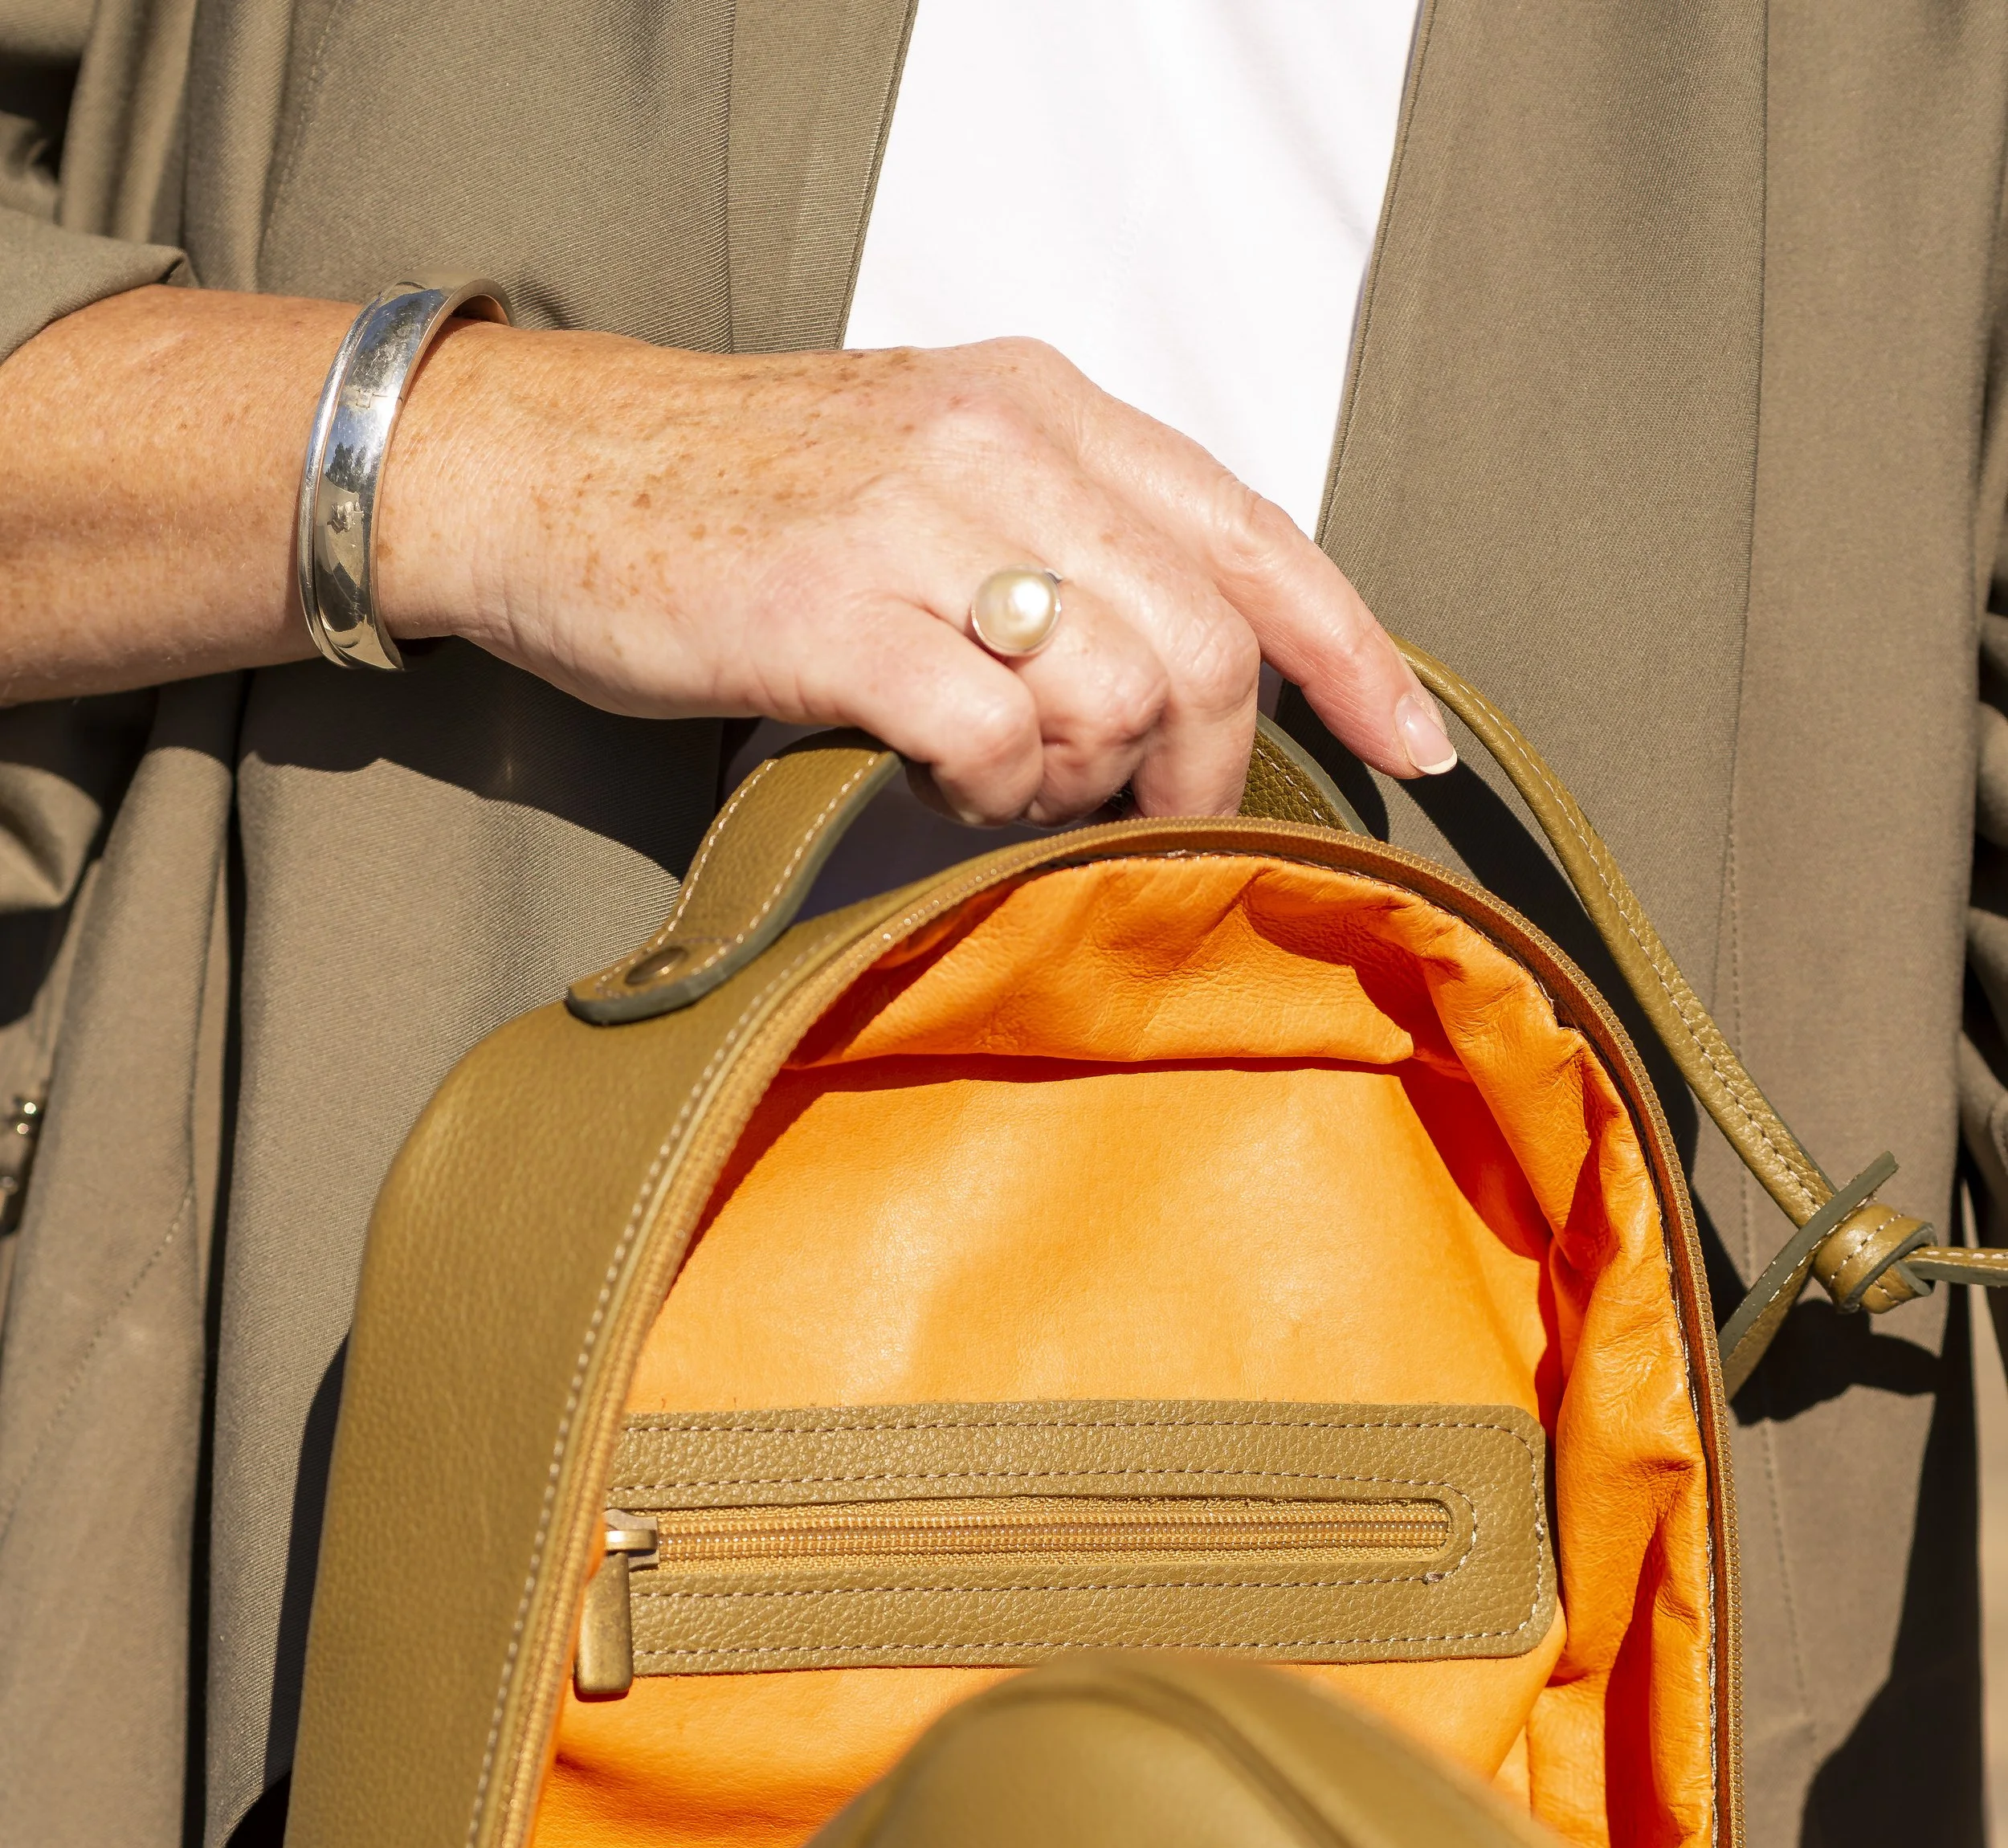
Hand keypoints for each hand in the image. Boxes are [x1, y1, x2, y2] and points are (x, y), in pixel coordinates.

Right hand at [380, 325, 1453, 820]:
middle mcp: (998, 441)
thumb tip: (1186, 673)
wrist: (535, 471)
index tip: (1413, 745)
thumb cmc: (737, 498)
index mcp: (1041, 401)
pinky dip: (989, 796)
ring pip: (1112, 690)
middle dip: (1205, 763)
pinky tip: (936, 788)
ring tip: (1004, 785)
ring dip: (1082, 781)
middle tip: (1146, 815)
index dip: (1356, 652)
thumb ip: (1061, 538)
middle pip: (1205, 634)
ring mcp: (912, 521)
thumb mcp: (930, 470)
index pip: (1255, 531)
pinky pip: (992, 739)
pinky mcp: (831, 614)